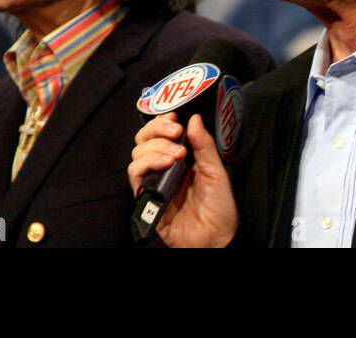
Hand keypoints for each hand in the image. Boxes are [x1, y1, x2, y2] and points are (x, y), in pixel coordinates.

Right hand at [128, 112, 236, 246]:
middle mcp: (164, 166)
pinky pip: (135, 173)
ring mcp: (154, 180)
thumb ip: (204, 145)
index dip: (163, 121)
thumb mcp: (216, 171)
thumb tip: (194, 118)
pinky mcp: (146, 195)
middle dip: (157, 129)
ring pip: (138, 152)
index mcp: (182, 158)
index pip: (162, 132)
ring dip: (156, 147)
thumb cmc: (219, 208)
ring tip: (177, 155)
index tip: (175, 117)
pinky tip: (165, 164)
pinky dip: (148, 162)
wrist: (215, 238)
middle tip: (175, 131)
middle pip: (144, 138)